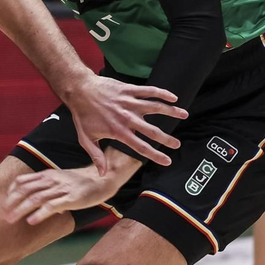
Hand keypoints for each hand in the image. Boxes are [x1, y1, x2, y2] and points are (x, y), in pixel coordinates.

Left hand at [4, 155, 139, 225]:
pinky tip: (31, 221)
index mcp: (47, 175)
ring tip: (11, 219)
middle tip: (3, 214)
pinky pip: (51, 206)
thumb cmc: (81, 182)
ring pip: (35, 198)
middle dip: (12, 202)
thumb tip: (40, 207)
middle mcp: (51, 180)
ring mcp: (60, 189)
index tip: (5, 203)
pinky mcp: (70, 198)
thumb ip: (49, 191)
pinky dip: (39, 214)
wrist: (102, 178)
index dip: (11, 192)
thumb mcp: (61, 182)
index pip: (22, 181)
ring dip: (21, 209)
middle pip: (25, 190)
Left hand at [61, 73, 184, 170]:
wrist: (79, 90)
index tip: (167, 161)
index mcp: (118, 131)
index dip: (156, 155)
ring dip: (171, 111)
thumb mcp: (86, 139)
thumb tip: (102, 174)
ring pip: (155, 107)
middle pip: (152, 130)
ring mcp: (129, 102)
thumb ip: (96, 156)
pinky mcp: (129, 90)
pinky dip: (162, 93)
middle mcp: (127, 118)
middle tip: (177, 144)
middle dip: (167, 138)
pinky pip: (149, 91)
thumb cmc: (82, 115)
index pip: (141, 147)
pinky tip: (173, 97)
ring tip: (184, 115)